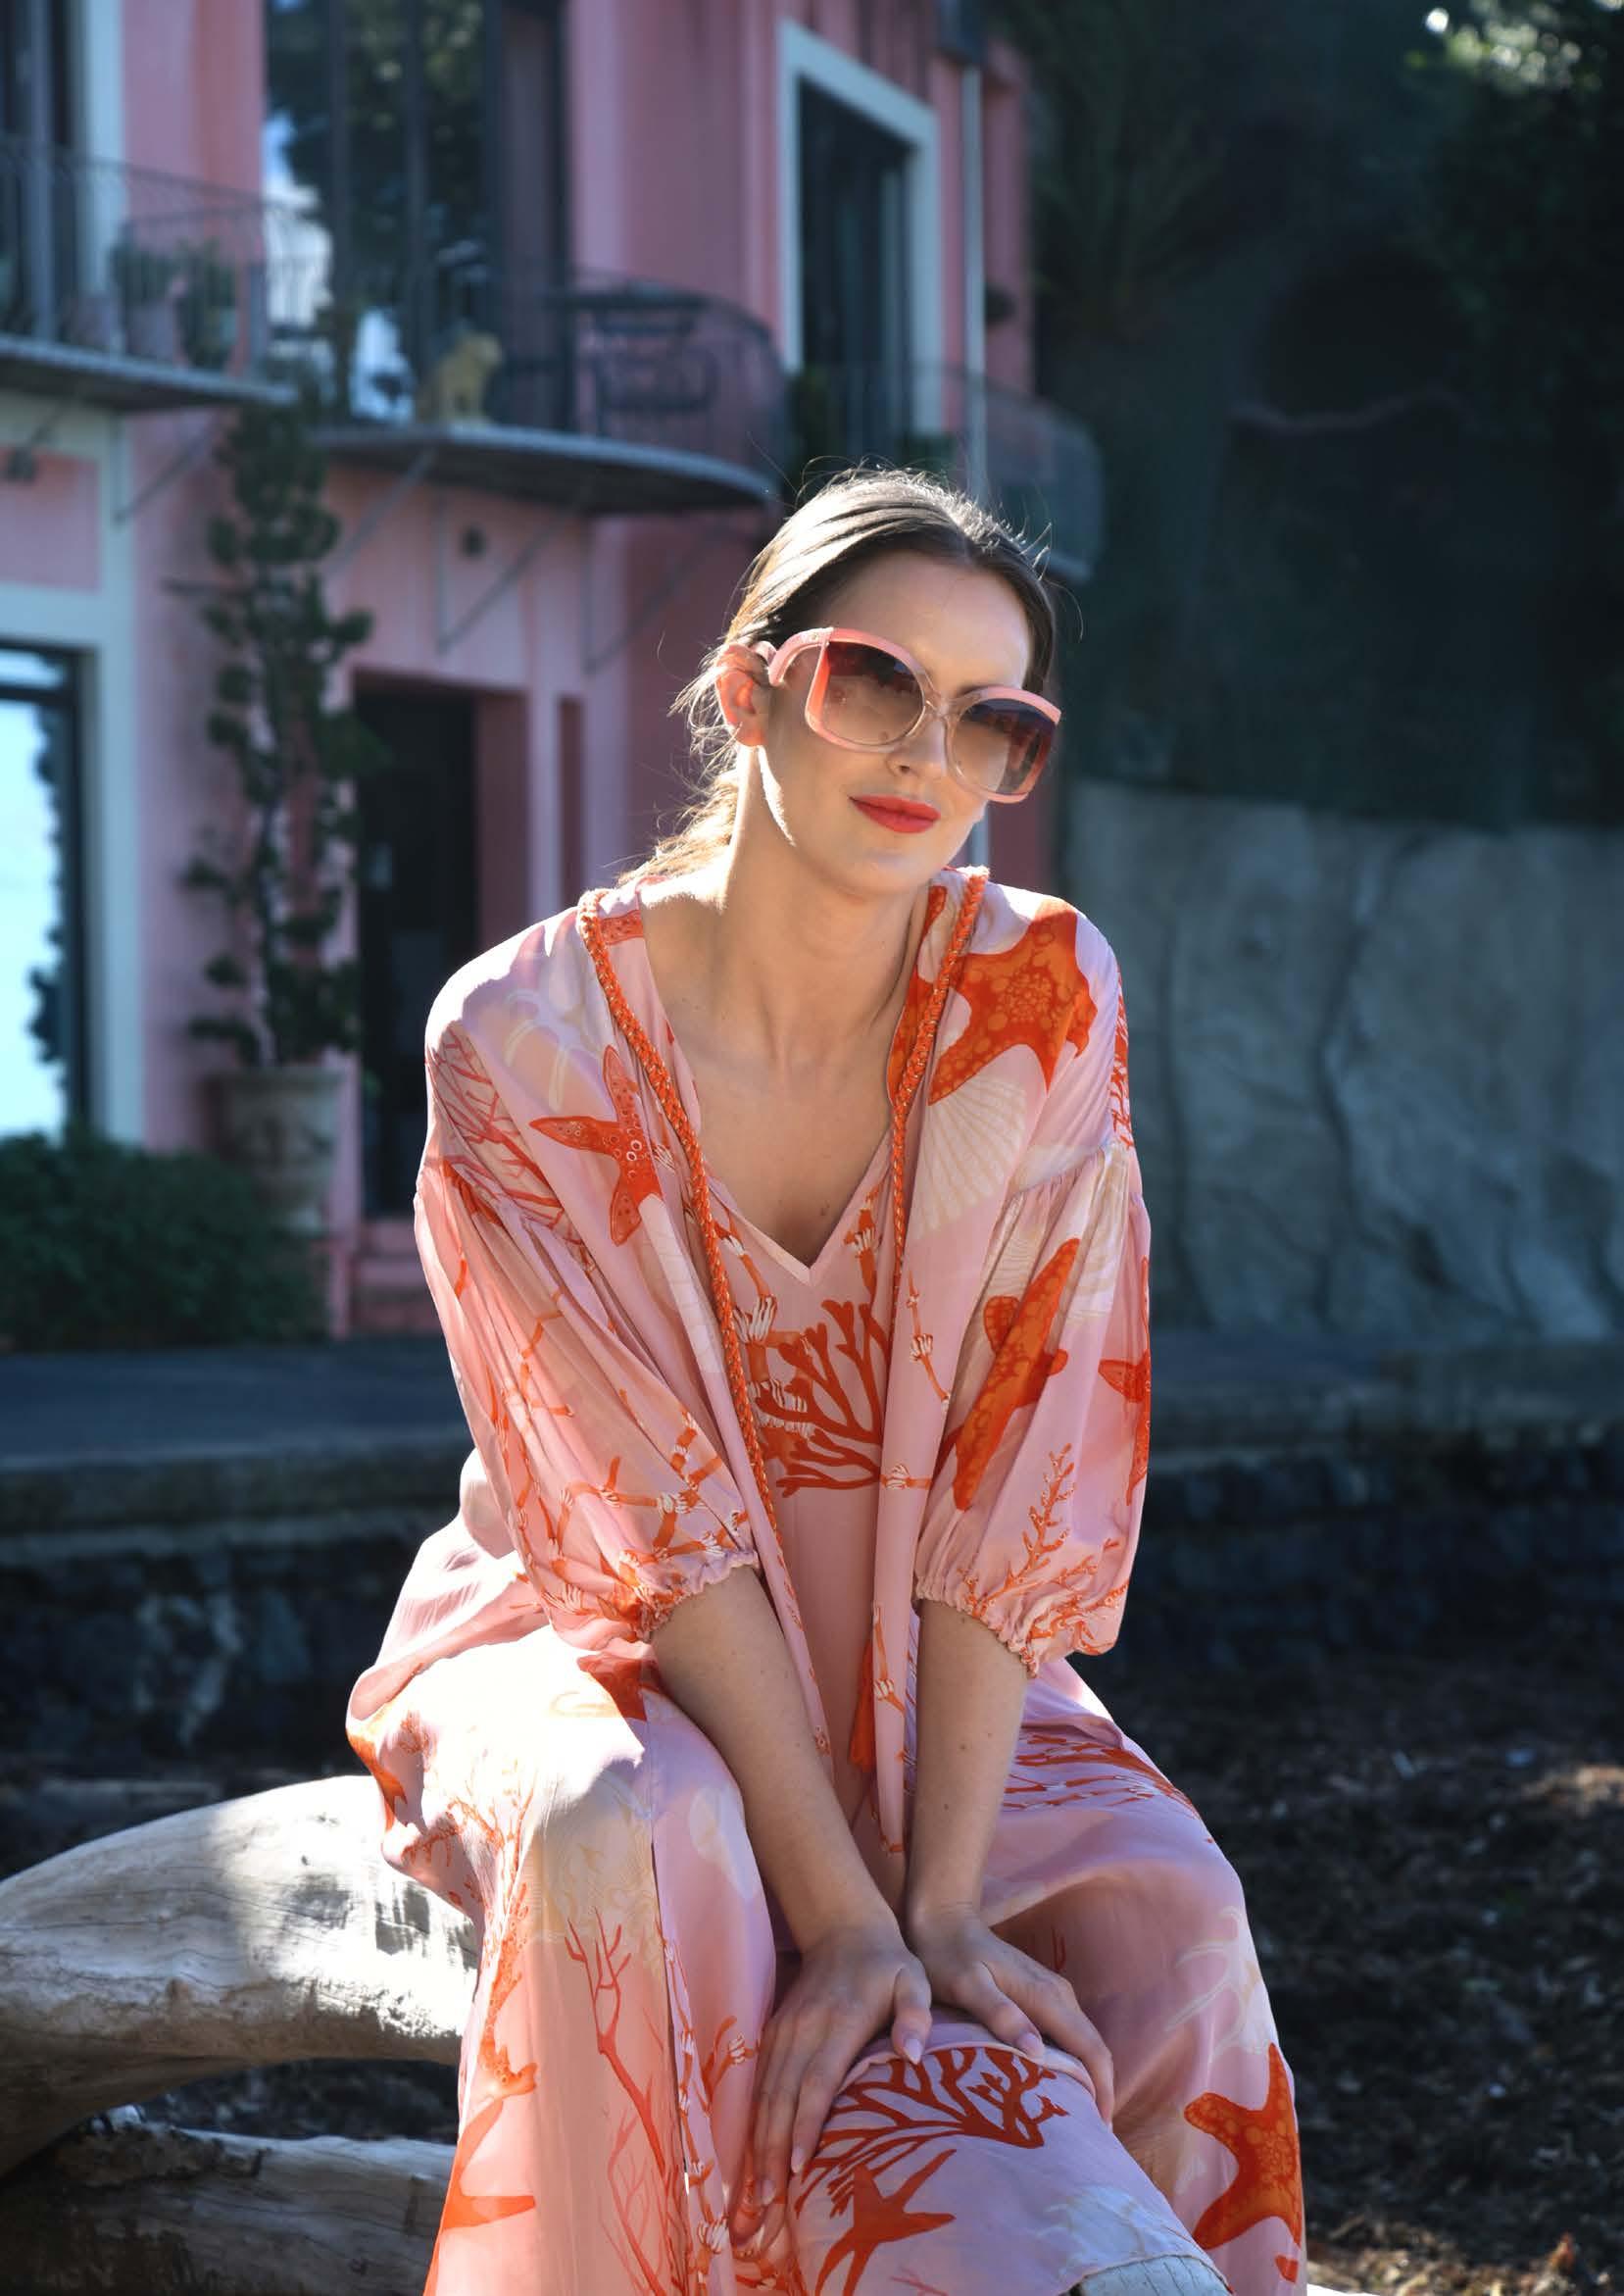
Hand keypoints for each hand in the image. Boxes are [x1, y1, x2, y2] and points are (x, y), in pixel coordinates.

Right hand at [729, 1917, 931, 2256]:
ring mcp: (784, 2032)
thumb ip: (915, 2015)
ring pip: (766, 2094)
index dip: (806, 2125)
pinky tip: (754, 2156)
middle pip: (783, 2096)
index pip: (818, 2080)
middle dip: (774, 2150)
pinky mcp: (774, 2034)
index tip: (799, 2166)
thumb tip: (914, 2056)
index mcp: (838, 2021)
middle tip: (771, 2202)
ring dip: (759, 2143)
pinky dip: (755, 2122)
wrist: (844, 1929)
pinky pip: (760, 2084)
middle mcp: (803, 2030)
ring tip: (760, 2194)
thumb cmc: (890, 1965)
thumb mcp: (914, 1980)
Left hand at [902, 1900, 1114, 2122]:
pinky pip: (1067, 2034)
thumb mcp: (968, 1986)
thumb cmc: (949, 1956)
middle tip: (1088, 2136)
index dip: (1101, 2089)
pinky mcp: (1040, 1995)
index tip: (1099, 2130)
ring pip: (1082, 2042)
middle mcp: (1059, 1994)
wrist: (944, 1919)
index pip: (1091, 2049)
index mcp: (1047, 1997)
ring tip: (1075, 2120)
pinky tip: (1055, 2085)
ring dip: (1085, 2077)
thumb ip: (1001, 2015)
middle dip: (1099, 2091)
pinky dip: (1070, 2062)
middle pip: (1093, 2048)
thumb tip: (1037, 2053)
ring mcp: (1052, 1993)